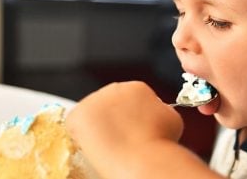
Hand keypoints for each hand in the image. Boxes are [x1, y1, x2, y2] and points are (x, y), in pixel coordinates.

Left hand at [66, 81, 183, 177]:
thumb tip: (155, 112)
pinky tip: (94, 146)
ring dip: (98, 125)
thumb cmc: (158, 142)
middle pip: (110, 102)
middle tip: (120, 137)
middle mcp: (114, 88)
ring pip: (93, 112)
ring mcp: (93, 100)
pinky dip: (81, 135)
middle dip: (113, 117)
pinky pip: (76, 124)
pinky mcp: (77, 115)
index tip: (133, 128)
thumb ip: (160, 109)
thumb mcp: (170, 117)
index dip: (132, 115)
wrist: (141, 158)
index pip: (130, 97)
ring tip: (108, 145)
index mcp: (137, 87)